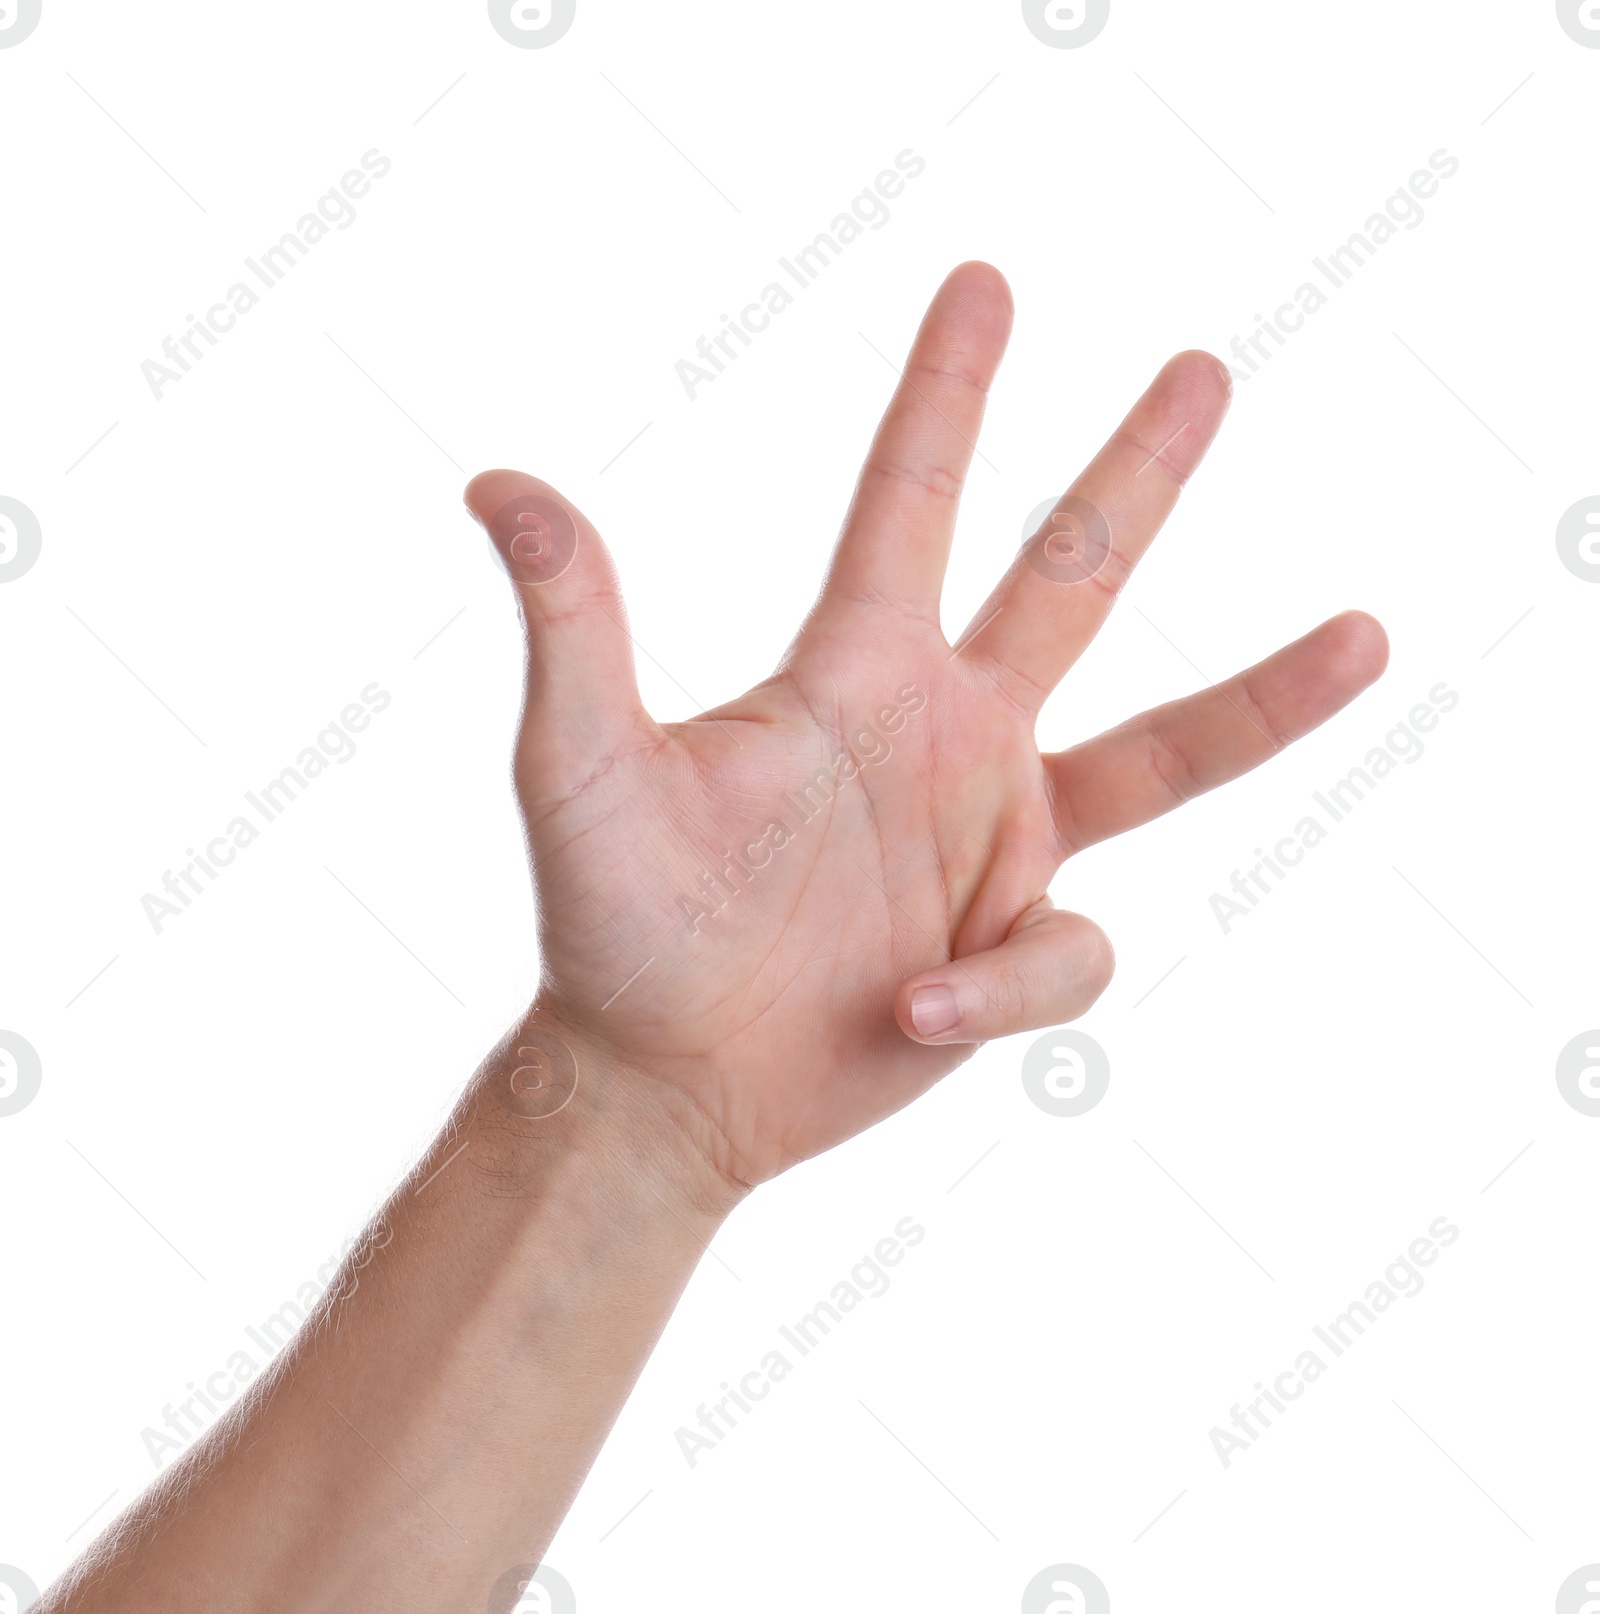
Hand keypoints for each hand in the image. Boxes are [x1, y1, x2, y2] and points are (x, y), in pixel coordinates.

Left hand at [465, 262, 1385, 1195]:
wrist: (668, 1081)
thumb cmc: (612, 921)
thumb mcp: (582, 770)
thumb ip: (571, 630)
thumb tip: (497, 482)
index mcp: (855, 676)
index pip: (910, 505)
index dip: (948, 394)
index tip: (986, 283)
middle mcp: (944, 737)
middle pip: (1068, 586)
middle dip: (1133, 476)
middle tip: (1205, 369)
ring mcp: (993, 839)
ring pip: (1162, 757)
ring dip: (1260, 703)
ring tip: (1367, 634)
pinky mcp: (1017, 942)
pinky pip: (1062, 953)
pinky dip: (1002, 984)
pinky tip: (918, 1008)